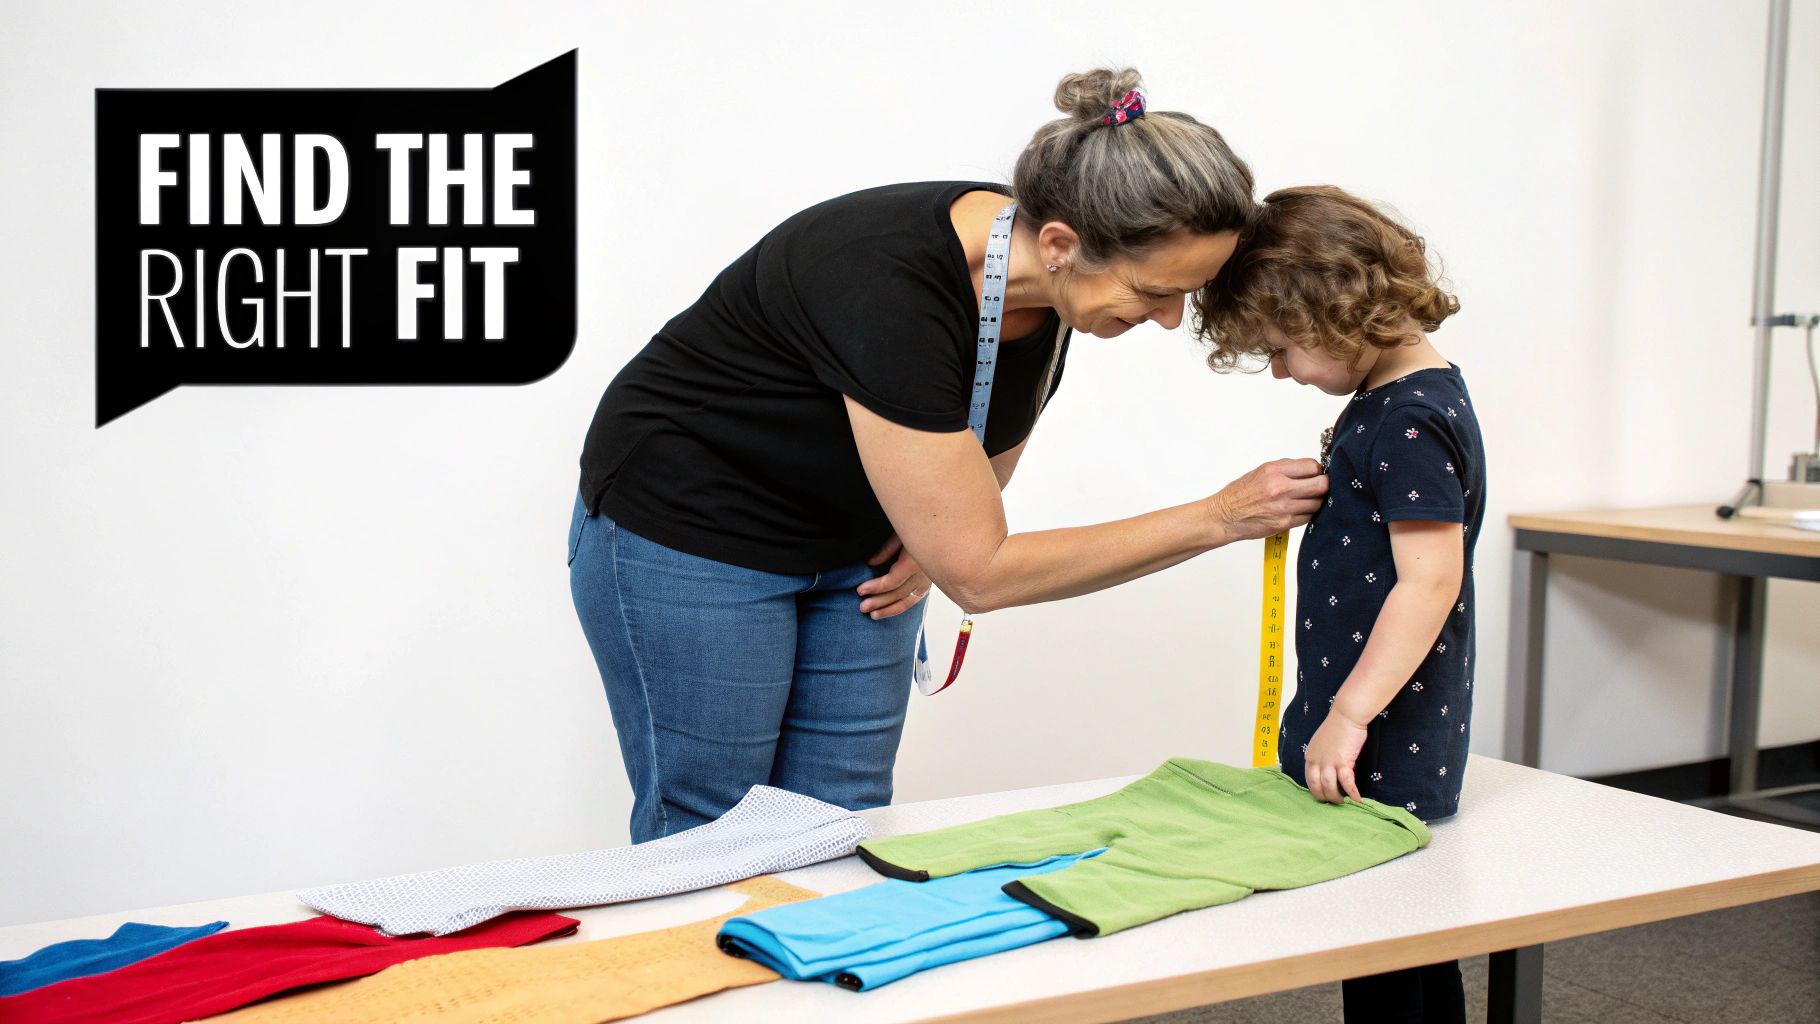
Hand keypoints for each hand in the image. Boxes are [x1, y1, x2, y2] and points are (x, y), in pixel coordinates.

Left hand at [856, 533, 931, 619]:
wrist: (944, 534)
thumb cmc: (922, 529)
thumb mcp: (902, 533)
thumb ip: (887, 549)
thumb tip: (871, 562)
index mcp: (915, 561)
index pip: (893, 580)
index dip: (876, 587)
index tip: (861, 590)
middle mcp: (923, 574)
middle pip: (898, 593)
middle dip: (879, 601)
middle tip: (862, 607)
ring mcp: (927, 581)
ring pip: (907, 601)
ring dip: (888, 610)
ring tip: (873, 615)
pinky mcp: (928, 584)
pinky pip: (914, 600)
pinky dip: (901, 607)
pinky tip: (888, 611)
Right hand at [1209, 459, 1327, 541]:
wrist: (1225, 515)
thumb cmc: (1241, 494)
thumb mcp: (1262, 471)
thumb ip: (1287, 469)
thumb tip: (1310, 470)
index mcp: (1275, 471)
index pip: (1313, 466)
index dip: (1317, 471)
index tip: (1315, 474)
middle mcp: (1281, 488)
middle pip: (1321, 485)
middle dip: (1323, 486)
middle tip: (1319, 487)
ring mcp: (1284, 507)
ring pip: (1317, 503)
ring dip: (1315, 502)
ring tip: (1304, 500)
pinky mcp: (1284, 523)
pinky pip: (1307, 517)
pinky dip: (1306, 514)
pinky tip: (1297, 510)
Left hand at [1303, 709, 1368, 804]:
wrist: (1347, 714)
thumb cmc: (1338, 727)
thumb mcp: (1323, 743)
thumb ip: (1322, 756)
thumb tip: (1328, 770)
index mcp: (1310, 756)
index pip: (1309, 779)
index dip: (1316, 790)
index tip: (1324, 795)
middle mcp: (1316, 760)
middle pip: (1316, 786)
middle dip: (1324, 797)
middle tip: (1334, 802)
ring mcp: (1328, 761)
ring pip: (1329, 786)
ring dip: (1336, 797)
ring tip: (1344, 802)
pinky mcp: (1343, 761)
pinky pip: (1346, 782)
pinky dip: (1351, 792)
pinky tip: (1357, 799)